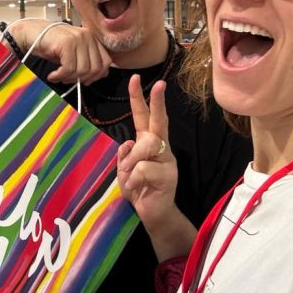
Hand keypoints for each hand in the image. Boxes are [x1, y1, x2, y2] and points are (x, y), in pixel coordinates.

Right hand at [9, 19, 111, 84]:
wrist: (31, 33)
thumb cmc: (51, 45)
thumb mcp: (73, 53)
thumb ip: (86, 60)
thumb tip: (97, 76)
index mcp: (92, 38)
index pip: (106, 62)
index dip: (96, 76)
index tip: (83, 81)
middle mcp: (88, 36)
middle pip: (96, 68)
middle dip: (82, 79)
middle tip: (68, 79)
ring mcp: (78, 38)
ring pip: (82, 70)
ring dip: (69, 78)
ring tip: (59, 76)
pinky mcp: (67, 43)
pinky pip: (69, 68)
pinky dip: (60, 76)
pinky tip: (53, 75)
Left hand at [117, 76, 177, 229]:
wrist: (154, 215)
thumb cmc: (139, 190)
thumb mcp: (124, 171)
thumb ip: (124, 156)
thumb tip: (128, 143)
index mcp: (148, 142)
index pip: (143, 116)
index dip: (138, 97)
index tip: (135, 78)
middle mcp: (160, 147)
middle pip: (158, 121)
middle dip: (157, 102)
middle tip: (160, 84)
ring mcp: (166, 160)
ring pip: (144, 146)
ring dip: (130, 162)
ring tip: (130, 178)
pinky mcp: (168, 175)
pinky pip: (142, 169)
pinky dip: (133, 179)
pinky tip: (139, 189)